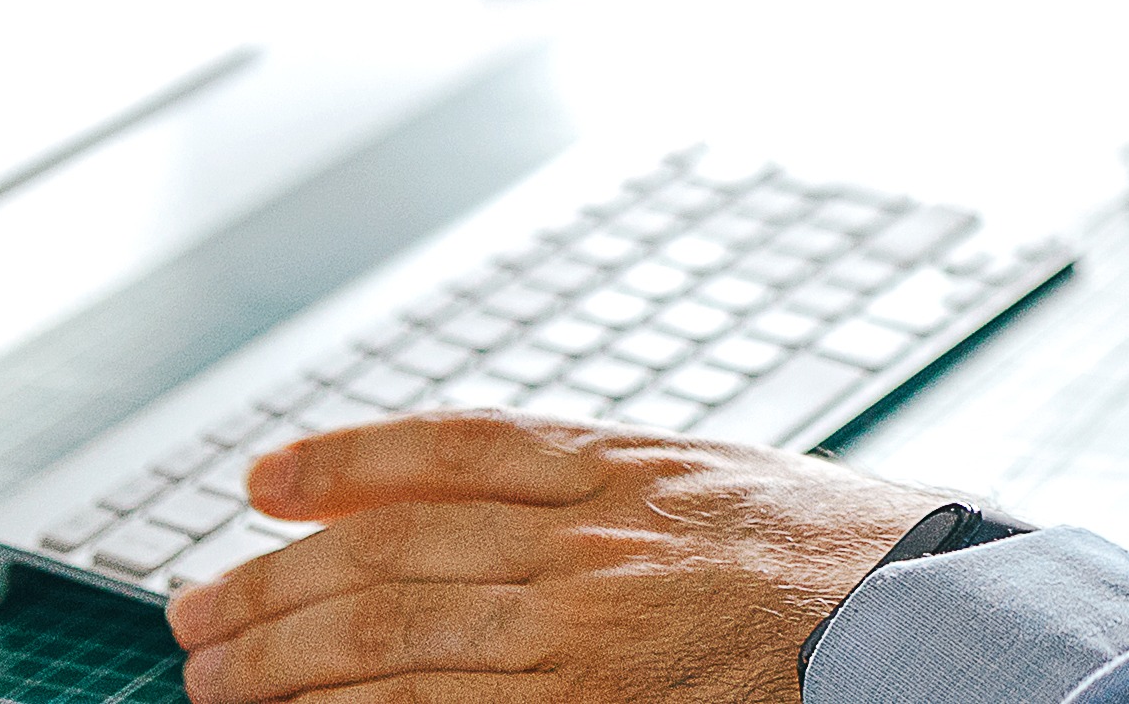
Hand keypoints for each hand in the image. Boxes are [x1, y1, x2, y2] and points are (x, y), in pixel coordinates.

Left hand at [170, 414, 937, 702]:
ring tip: (218, 681)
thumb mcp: (716, 473)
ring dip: (287, 664)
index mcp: (616, 462)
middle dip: (273, 584)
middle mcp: (585, 539)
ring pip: (394, 642)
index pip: (440, 449)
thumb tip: (482, 490)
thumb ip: (605, 479)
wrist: (933, 619)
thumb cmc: (844, 553)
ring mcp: (586, 634)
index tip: (259, 482)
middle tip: (195, 614)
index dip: (338, 462)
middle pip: (386, 553)